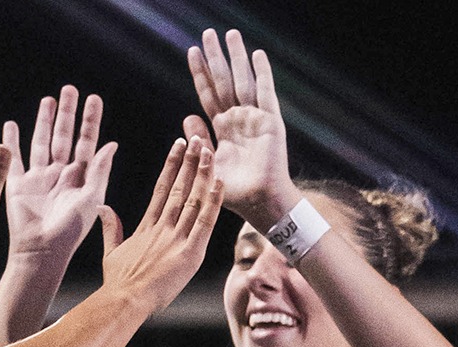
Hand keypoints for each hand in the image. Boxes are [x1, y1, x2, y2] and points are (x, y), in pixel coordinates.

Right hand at [1, 87, 116, 261]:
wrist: (41, 250)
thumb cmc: (70, 231)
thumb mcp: (92, 199)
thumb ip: (100, 171)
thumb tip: (111, 144)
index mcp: (80, 177)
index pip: (86, 142)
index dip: (90, 121)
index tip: (93, 98)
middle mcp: (59, 174)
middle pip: (64, 136)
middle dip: (67, 113)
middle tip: (69, 89)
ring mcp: (38, 178)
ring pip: (41, 142)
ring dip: (43, 121)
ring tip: (48, 100)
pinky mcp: (17, 184)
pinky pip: (14, 158)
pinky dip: (11, 141)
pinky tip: (11, 125)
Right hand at [96, 137, 221, 312]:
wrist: (124, 300)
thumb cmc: (118, 283)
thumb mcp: (111, 252)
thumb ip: (111, 228)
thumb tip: (103, 208)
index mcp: (146, 227)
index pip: (161, 189)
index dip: (171, 166)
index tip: (178, 146)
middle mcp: (162, 227)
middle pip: (179, 188)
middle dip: (190, 162)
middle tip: (199, 139)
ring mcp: (176, 239)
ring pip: (193, 200)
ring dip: (203, 174)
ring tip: (210, 151)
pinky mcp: (190, 253)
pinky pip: (205, 222)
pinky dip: (213, 202)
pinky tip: (220, 183)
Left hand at [186, 28, 297, 222]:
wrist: (259, 203)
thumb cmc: (234, 192)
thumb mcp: (208, 165)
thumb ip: (198, 142)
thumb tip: (187, 117)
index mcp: (222, 128)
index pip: (208, 94)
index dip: (200, 73)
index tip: (192, 52)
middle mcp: (238, 119)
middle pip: (224, 80)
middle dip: (216, 57)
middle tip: (208, 33)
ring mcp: (255, 118)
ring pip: (243, 80)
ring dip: (237, 57)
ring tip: (230, 34)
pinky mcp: (270, 122)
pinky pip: (266, 93)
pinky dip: (262, 73)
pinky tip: (257, 54)